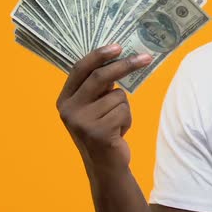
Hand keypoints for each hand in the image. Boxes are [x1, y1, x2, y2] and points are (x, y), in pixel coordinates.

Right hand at [56, 44, 152, 174]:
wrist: (105, 166)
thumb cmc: (103, 131)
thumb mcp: (93, 108)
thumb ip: (98, 88)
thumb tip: (119, 57)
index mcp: (65, 99)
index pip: (80, 69)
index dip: (99, 55)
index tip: (119, 46)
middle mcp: (69, 110)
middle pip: (101, 77)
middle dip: (126, 66)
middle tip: (146, 58)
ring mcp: (82, 122)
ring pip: (118, 97)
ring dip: (125, 108)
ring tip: (116, 123)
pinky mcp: (98, 132)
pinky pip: (124, 112)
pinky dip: (127, 120)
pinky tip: (119, 133)